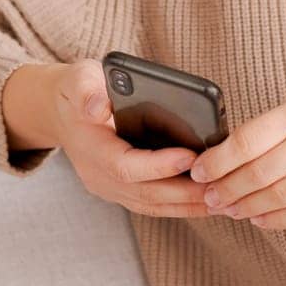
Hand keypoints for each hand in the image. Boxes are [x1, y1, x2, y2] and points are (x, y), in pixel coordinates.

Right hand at [48, 60, 213, 218]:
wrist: (61, 112)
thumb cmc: (77, 91)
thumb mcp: (78, 80)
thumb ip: (87, 90)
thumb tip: (97, 106)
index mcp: (90, 150)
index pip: (126, 167)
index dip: (159, 165)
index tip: (192, 156)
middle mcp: (99, 177)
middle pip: (146, 194)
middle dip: (185, 192)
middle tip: (221, 186)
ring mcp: (110, 189)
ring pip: (153, 205)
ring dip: (188, 205)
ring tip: (224, 199)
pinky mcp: (123, 192)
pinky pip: (154, 204)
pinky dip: (181, 205)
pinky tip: (209, 201)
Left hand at [188, 81, 285, 230]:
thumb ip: (278, 126)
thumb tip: (234, 153)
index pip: (246, 140)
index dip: (217, 161)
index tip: (200, 169)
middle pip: (256, 174)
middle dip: (225, 189)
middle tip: (208, 196)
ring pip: (275, 198)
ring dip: (245, 207)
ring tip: (230, 209)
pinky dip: (275, 220)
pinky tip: (260, 219)